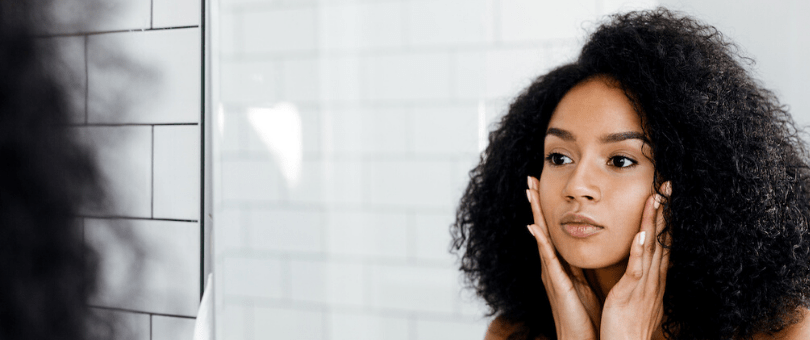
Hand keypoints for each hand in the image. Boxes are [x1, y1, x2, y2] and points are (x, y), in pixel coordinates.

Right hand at [526, 176, 599, 339]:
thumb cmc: (586, 317)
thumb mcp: (586, 285)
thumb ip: (582, 267)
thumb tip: (585, 249)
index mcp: (562, 265)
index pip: (553, 231)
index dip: (547, 208)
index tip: (543, 186)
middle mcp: (552, 267)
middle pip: (542, 228)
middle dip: (536, 204)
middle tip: (530, 179)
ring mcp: (552, 274)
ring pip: (542, 238)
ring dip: (535, 214)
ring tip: (529, 193)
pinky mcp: (557, 285)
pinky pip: (548, 260)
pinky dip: (541, 243)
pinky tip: (535, 228)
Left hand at [600, 182, 671, 339]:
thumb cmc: (628, 326)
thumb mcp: (638, 298)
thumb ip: (639, 279)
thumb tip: (642, 265)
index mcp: (653, 279)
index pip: (661, 242)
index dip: (665, 219)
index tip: (666, 196)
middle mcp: (653, 279)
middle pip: (661, 239)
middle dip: (665, 212)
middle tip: (667, 186)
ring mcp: (644, 285)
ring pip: (651, 248)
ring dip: (653, 222)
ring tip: (657, 198)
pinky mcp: (630, 293)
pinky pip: (636, 268)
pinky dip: (640, 250)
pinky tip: (641, 233)